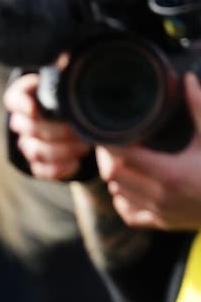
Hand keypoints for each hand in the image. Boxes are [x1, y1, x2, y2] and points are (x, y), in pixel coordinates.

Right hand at [5, 66, 91, 182]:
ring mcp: (27, 143)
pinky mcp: (37, 164)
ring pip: (36, 150)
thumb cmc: (75, 95)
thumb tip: (70, 58)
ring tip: (85, 145)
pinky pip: (42, 170)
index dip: (22, 105)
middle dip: (58, 131)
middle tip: (82, 129)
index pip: (15, 99)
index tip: (35, 109)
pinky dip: (59, 168)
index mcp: (26, 96)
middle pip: (30, 128)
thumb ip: (68, 69)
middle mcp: (22, 121)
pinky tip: (76, 161)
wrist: (79, 120)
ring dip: (62, 150)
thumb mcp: (72, 80)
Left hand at [97, 78, 200, 228]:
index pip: (122, 157)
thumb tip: (187, 79)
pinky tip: (132, 186)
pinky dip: (124, 200)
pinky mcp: (164, 223)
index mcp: (170, 173)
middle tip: (115, 142)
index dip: (112, 143)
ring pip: (118, 193)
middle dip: (109, 157)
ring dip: (117, 176)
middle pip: (114, 175)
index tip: (112, 131)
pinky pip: (129, 214)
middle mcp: (160, 196)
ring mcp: (161, 213)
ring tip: (124, 159)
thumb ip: (199, 108)